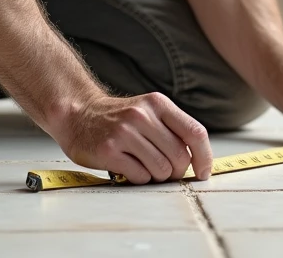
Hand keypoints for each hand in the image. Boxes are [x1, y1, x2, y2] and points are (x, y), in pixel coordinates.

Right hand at [50, 92, 213, 184]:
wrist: (78, 114)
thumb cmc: (119, 119)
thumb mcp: (148, 111)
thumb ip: (173, 129)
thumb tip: (199, 161)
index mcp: (158, 104)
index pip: (195, 132)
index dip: (205, 157)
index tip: (204, 172)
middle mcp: (142, 115)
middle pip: (180, 157)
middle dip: (176, 172)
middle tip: (164, 170)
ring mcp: (124, 132)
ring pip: (161, 170)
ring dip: (156, 176)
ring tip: (142, 165)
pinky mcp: (109, 151)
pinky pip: (140, 177)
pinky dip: (139, 178)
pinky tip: (128, 168)